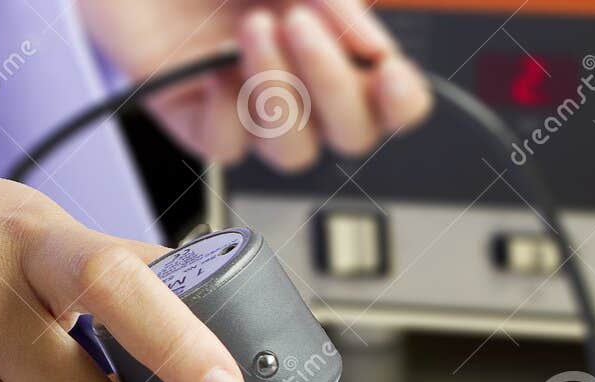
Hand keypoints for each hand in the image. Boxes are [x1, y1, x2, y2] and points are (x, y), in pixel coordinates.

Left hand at [79, 0, 432, 170]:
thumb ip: (338, 1)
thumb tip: (376, 51)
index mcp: (332, 46)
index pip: (391, 102)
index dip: (400, 102)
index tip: (388, 71)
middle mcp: (297, 84)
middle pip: (351, 136)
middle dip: (332, 85)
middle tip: (298, 21)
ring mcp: (247, 106)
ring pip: (292, 153)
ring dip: (278, 90)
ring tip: (250, 27)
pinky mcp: (194, 119)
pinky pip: (228, 148)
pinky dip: (225, 109)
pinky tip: (210, 64)